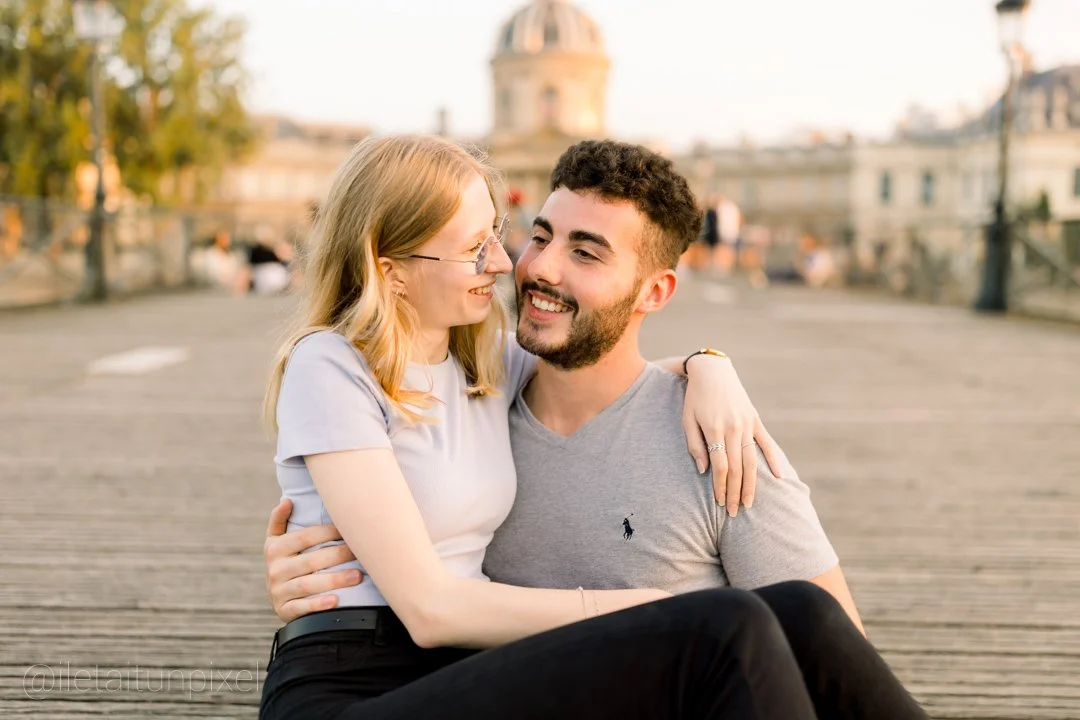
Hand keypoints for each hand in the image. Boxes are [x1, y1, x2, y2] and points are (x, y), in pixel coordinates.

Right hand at [264, 498, 362, 622]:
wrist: (279, 599)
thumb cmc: (287, 562)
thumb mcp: (277, 541)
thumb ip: (279, 521)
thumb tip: (287, 500)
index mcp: (275, 548)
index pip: (305, 537)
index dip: (328, 532)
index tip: (351, 529)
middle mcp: (274, 569)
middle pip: (310, 561)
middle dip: (338, 556)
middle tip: (361, 553)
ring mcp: (278, 591)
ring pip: (308, 585)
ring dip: (334, 580)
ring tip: (357, 576)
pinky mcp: (284, 610)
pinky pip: (302, 607)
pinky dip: (319, 604)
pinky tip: (336, 601)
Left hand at [682, 354, 784, 516]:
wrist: (713, 372)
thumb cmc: (695, 398)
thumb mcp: (687, 419)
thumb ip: (695, 445)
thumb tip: (704, 471)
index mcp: (714, 429)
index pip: (720, 466)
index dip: (720, 487)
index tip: (720, 503)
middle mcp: (734, 428)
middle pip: (737, 468)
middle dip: (735, 492)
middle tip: (734, 512)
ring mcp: (747, 424)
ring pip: (752, 460)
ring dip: (752, 484)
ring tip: (750, 503)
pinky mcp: (755, 420)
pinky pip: (767, 443)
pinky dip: (775, 460)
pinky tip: (781, 477)